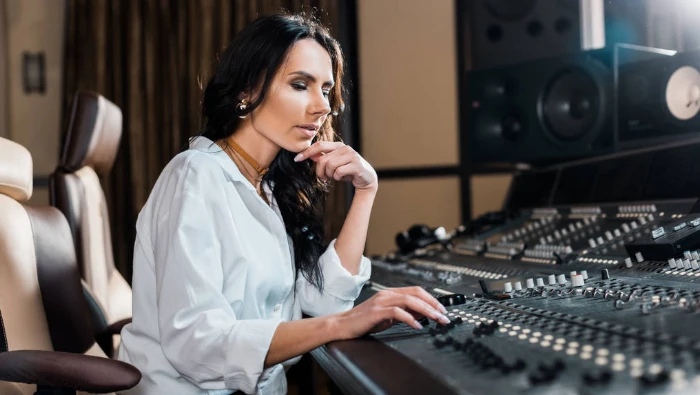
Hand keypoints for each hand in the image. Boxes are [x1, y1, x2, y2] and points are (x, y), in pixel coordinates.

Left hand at [294, 142, 377, 190]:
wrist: (366, 178)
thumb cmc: (348, 171)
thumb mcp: (334, 163)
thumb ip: (323, 158)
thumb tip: (309, 154)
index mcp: (338, 146)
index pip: (319, 145)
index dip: (307, 152)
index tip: (297, 159)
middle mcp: (345, 148)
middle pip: (323, 159)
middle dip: (320, 171)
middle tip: (323, 178)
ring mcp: (352, 155)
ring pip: (330, 165)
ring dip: (329, 175)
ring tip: (334, 177)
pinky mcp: (356, 165)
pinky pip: (339, 172)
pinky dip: (337, 178)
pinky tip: (342, 178)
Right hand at [334, 287, 449, 339]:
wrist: (342, 325)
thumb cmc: (364, 321)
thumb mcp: (388, 316)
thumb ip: (404, 313)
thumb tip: (423, 314)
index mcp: (390, 293)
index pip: (416, 291)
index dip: (432, 299)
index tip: (442, 310)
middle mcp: (387, 294)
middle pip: (416, 293)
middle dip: (433, 304)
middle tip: (444, 316)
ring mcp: (381, 301)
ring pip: (409, 301)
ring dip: (426, 310)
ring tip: (436, 319)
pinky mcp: (376, 311)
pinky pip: (397, 312)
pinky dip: (410, 318)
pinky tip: (417, 325)